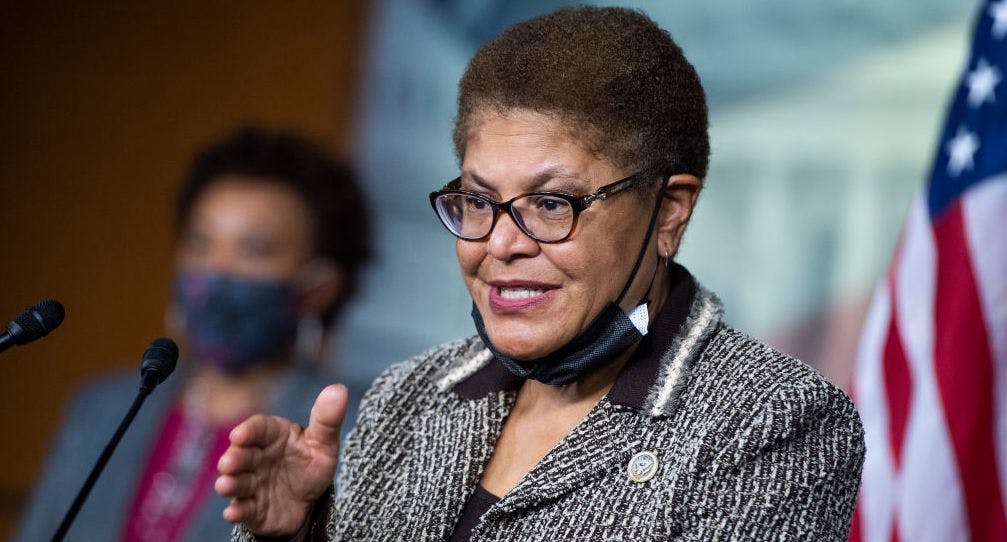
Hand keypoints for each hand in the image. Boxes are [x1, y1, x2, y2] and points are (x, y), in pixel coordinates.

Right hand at [215, 384, 346, 536]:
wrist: (308, 503)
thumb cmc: (310, 465)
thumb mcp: (323, 444)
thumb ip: (327, 420)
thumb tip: (339, 389)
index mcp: (272, 435)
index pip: (258, 428)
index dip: (248, 431)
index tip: (240, 435)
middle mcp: (256, 458)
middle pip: (241, 454)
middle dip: (233, 458)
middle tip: (228, 463)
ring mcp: (251, 484)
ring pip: (237, 482)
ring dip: (229, 483)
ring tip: (225, 485)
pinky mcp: (250, 508)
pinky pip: (242, 509)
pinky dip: (237, 511)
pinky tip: (233, 513)